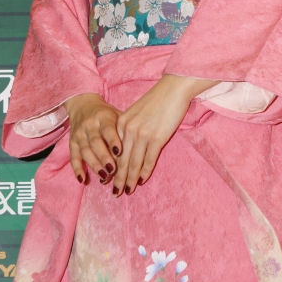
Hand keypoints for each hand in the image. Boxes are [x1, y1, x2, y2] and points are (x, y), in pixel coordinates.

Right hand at [64, 93, 121, 183]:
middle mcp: (89, 125)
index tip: (119, 152)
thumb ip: (125, 129)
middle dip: (104, 157)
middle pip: (95, 143)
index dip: (113, 140)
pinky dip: (77, 169)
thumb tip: (139, 147)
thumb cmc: (107, 115)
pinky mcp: (72, 143)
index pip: (108, 129)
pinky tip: (83, 179)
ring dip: (94, 165)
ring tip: (104, 177)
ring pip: (85, 151)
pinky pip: (73, 157)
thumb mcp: (116, 115)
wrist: (83, 105)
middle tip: (113, 170)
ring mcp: (79, 134)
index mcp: (103, 117)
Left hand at [112, 74, 216, 196]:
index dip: (112, 167)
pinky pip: (149, 159)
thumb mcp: (136, 112)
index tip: (109, 179)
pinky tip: (142, 180)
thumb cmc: (156, 100)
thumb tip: (126, 146)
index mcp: (121, 122)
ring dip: (130, 179)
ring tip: (127, 191)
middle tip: (115, 193)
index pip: (114, 151)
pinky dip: (145, 172)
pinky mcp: (157, 137)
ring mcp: (142, 134)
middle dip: (118, 178)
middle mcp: (128, 129)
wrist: (173, 88)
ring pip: (133, 163)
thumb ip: (129, 127)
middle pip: (121, 160)